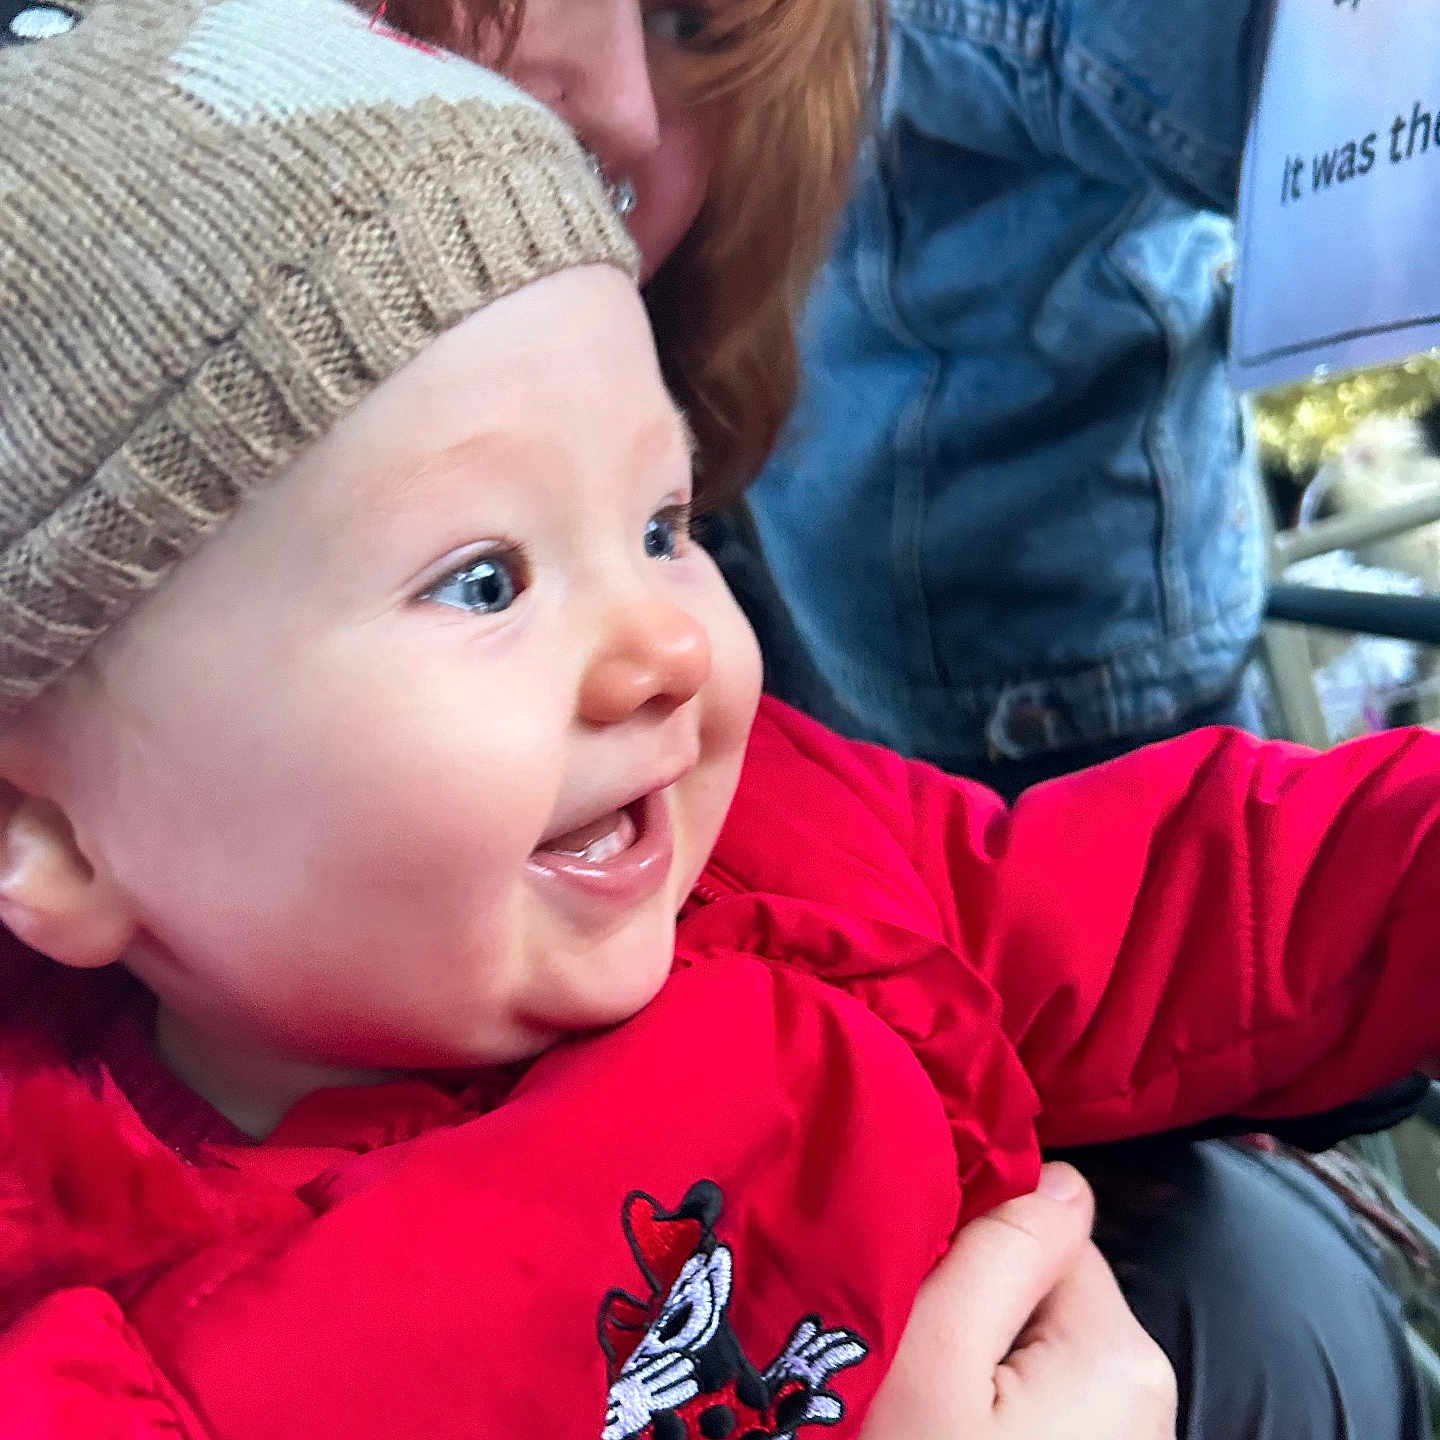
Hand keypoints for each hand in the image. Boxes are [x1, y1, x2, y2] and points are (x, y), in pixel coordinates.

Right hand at [858, 1163, 1176, 1439]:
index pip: (1051, 1234)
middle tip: (909, 1357)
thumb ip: (999, 1255)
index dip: (975, 1244)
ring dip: (987, 1367)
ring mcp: (1132, 1438)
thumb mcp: (934, 1361)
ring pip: (1042, 1356)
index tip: (914, 1285)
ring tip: (927, 1402)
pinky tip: (955, 1427)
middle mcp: (1152, 1392)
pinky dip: (1002, 1413)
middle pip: (1047, 1296)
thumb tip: (1059, 1175)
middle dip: (980, 1310)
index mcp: (1122, 1351)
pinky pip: (1048, 1408)